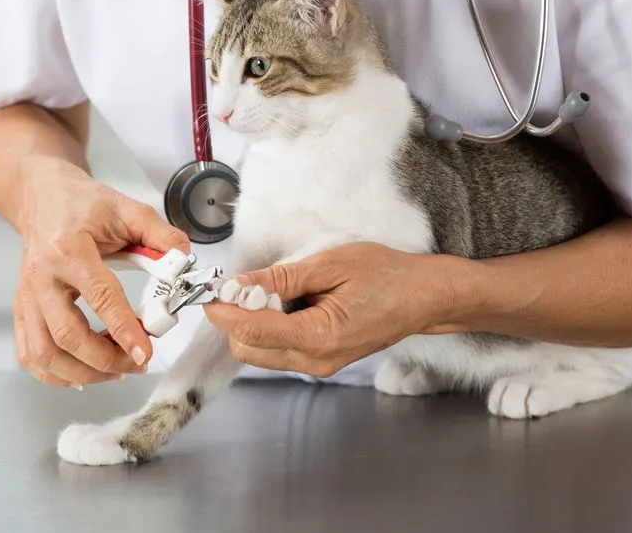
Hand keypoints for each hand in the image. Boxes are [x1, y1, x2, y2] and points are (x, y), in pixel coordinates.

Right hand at [14, 154, 189, 387]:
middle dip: (106, 359)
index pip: (99, 296)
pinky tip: (83, 373)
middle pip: (66, 335)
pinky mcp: (22, 308)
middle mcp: (41, 277)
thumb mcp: (125, 208)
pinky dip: (54, 373)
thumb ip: (159, 233)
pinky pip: (29, 354)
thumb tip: (183, 261)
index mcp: (68, 249)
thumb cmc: (81, 203)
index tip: (146, 352)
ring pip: (44, 353)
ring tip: (115, 371)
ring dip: (82, 372)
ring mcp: (27, 296)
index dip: (124, 329)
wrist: (39, 196)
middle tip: (138, 363)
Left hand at [203, 242, 470, 377]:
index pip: (251, 331)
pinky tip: (289, 303)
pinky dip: (269, 327)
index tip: (210, 290)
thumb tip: (237, 285)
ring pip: (258, 352)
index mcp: (319, 337)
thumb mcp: (328, 264)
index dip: (223, 310)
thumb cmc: (385, 275)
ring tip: (276, 291)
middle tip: (248, 285)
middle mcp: (314, 361)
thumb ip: (279, 279)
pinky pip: (277, 350)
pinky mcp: (318, 363)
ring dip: (252, 322)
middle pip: (247, 349)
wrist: (422, 298)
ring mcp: (317, 367)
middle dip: (236, 317)